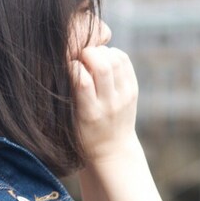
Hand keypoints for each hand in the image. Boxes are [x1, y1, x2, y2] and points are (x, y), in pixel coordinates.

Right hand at [69, 45, 139, 164]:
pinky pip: (124, 61)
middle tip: (81, 55)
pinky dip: (113, 54)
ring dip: (101, 51)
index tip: (68, 65)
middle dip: (88, 53)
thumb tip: (66, 62)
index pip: (82, 81)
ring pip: (115, 60)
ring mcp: (124, 97)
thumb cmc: (84, 134)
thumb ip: (70, 95)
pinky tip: (104, 59)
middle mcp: (109, 104)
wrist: (113, 148)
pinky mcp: (133, 90)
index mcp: (90, 114)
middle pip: (102, 67)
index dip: (73, 66)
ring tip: (92, 56)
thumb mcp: (71, 120)